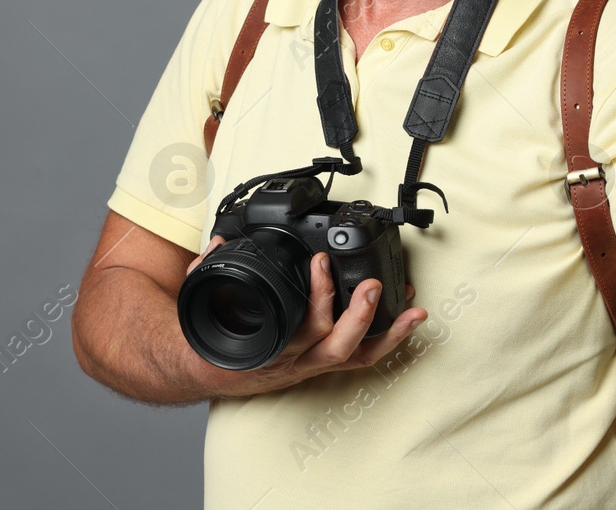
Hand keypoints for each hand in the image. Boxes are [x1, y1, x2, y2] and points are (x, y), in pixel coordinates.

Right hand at [184, 235, 427, 396]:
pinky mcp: (325, 362)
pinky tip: (408, 320)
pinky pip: (362, 357)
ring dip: (389, 334)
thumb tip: (216, 243)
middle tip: (373, 284)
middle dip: (358, 315)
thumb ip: (206, 271)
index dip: (316, 297)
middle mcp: (295, 360)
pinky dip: (388, 341)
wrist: (209, 372)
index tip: (320, 260)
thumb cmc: (214, 340)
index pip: (299, 327)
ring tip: (413, 309)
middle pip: (336, 345)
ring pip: (357, 356)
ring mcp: (313, 363)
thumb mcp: (202, 304)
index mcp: (269, 346)